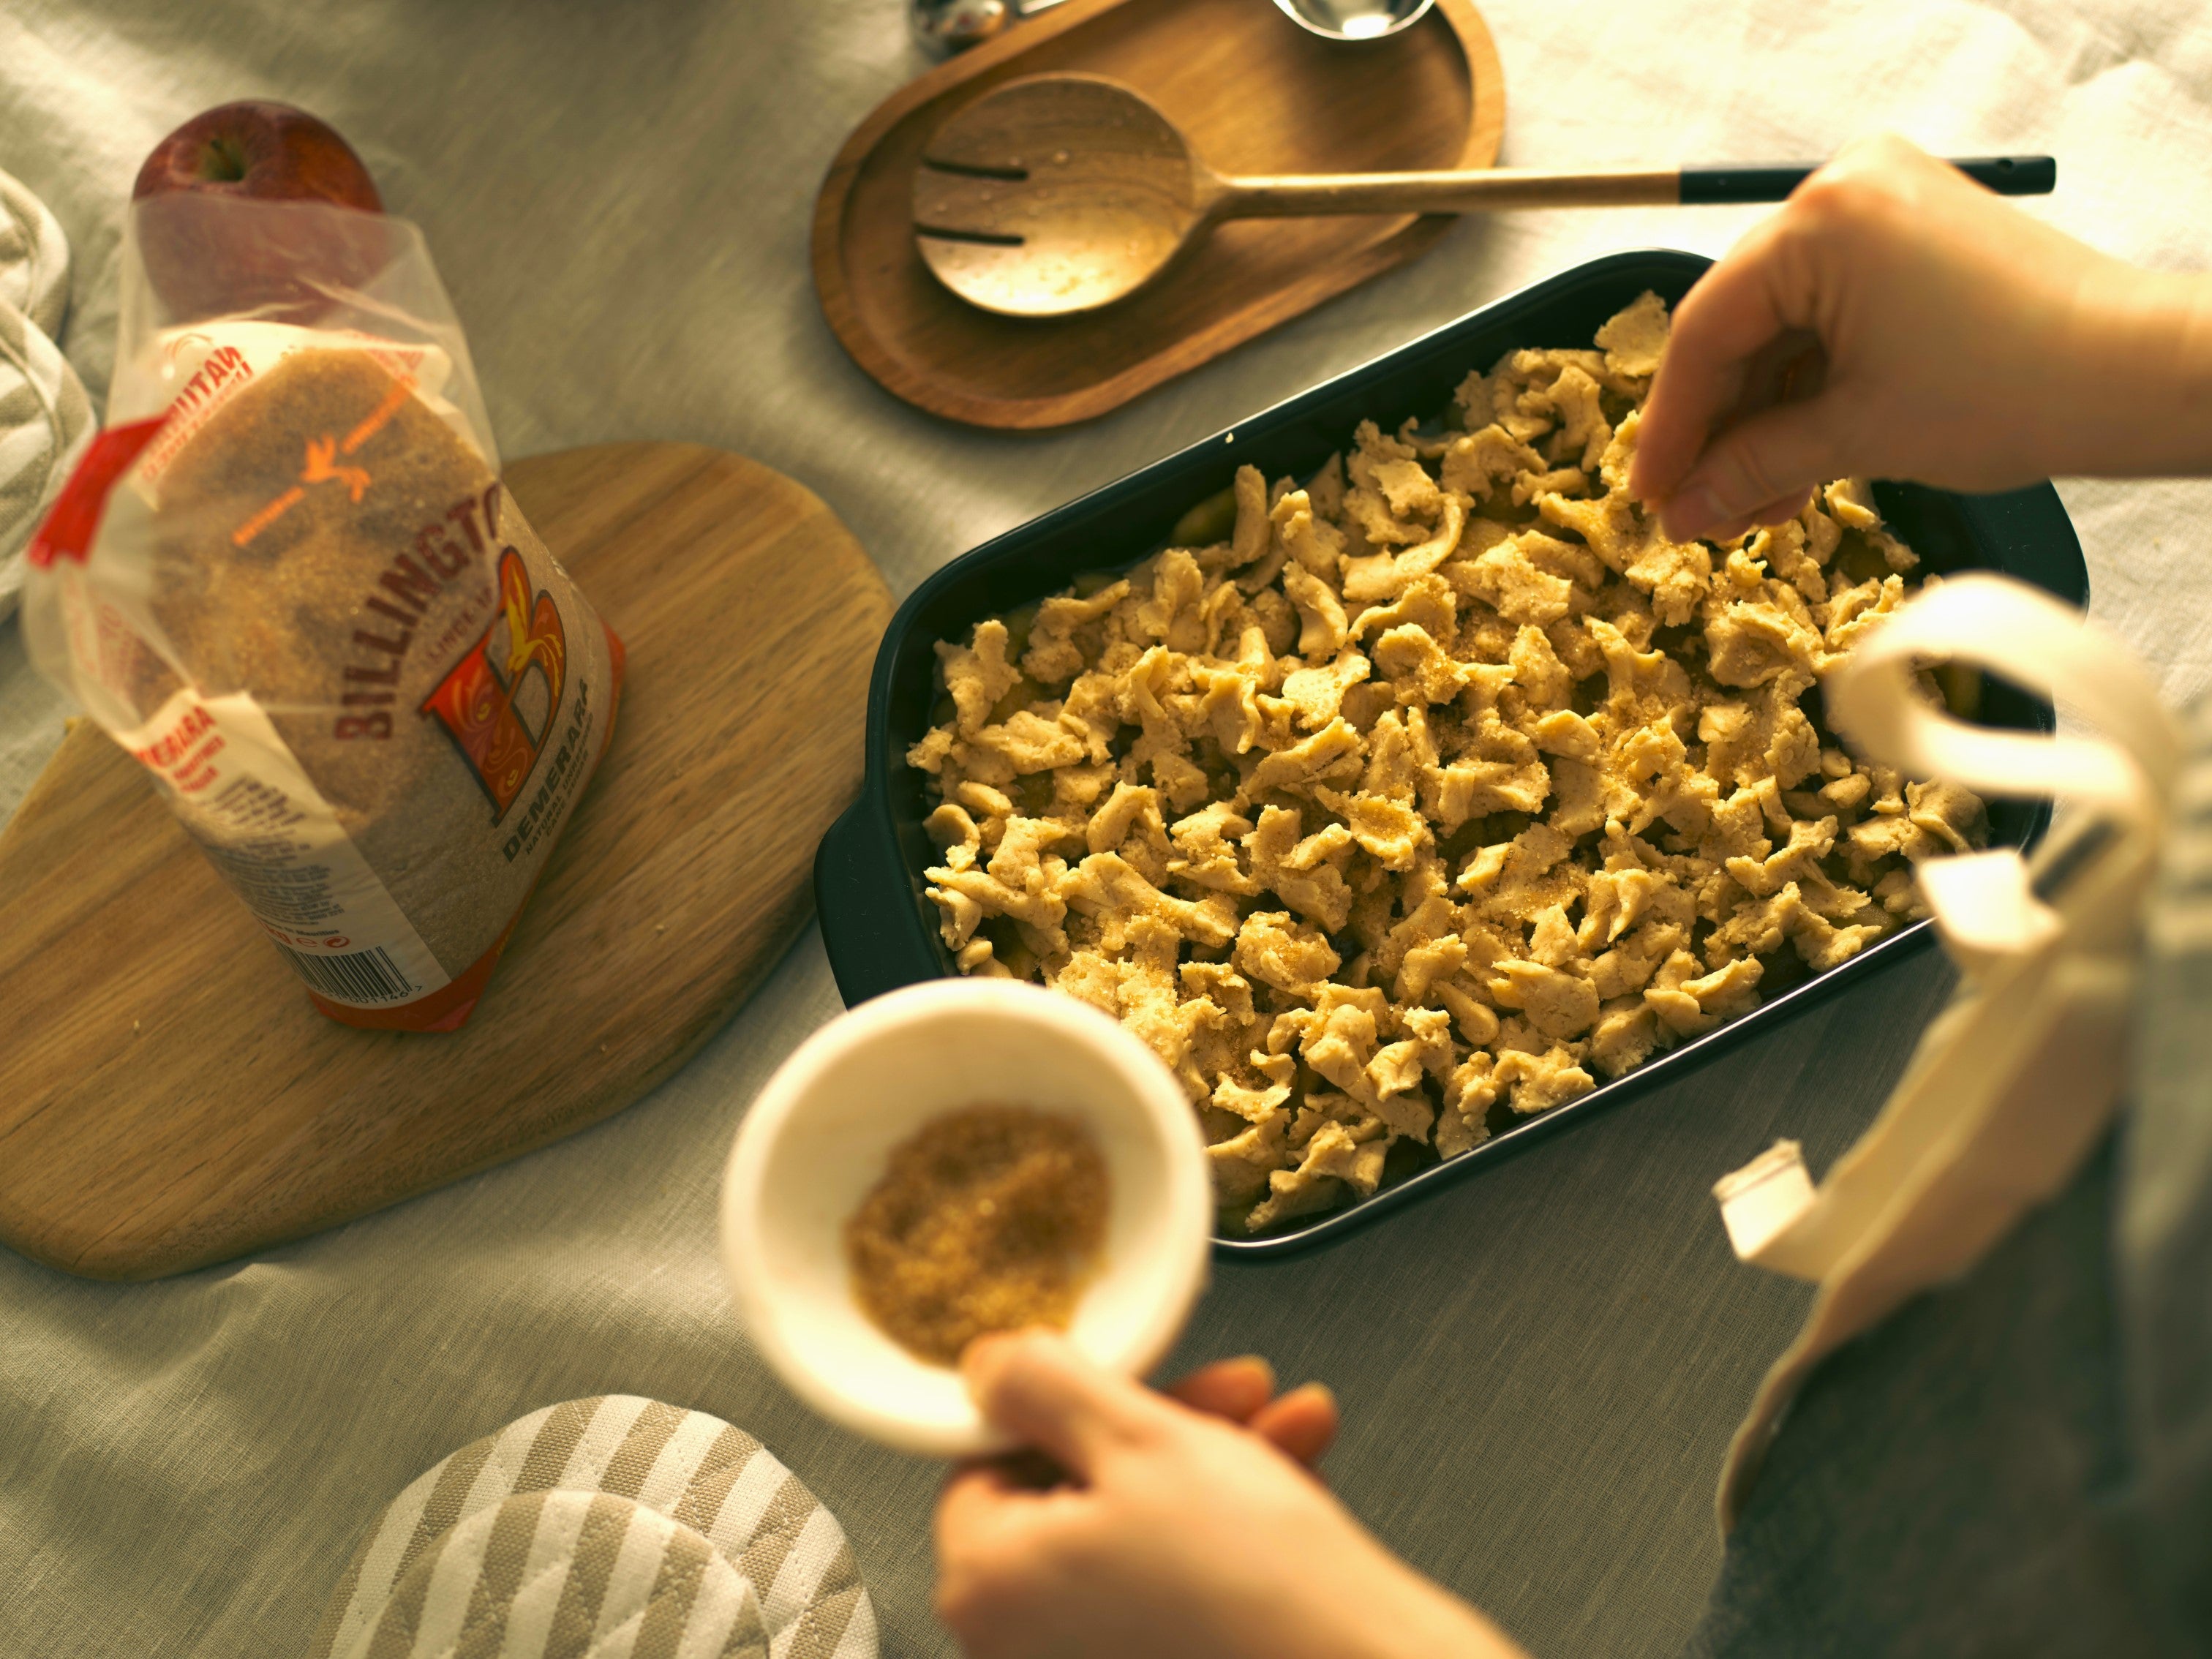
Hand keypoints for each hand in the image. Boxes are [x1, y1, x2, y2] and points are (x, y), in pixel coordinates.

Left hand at [933, 1331, 1526, 1658]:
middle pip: (1077, 1490)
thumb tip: (982, 1367)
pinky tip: (1294, 1480)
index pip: (996, 1457)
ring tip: (1290, 1429)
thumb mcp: (1139, 1436)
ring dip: (1216, 1464)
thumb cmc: (1256, 1583)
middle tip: (1240, 1391)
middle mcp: (1018, 1645)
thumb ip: (1044, 1386)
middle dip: (1173, 1426)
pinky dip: (1226, 1534)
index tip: (1149, 1379)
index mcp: (986, 1585)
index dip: (1083, 1402)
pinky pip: (1171, 1586)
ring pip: (1138, 1529)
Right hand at [1632, 133, 2211, 542]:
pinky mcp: (1910, 237)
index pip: (1705, 329)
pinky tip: (1795, 465)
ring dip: (1764, 422)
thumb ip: (1751, 465)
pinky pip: (1828, 317)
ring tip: (1755, 509)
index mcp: (1820, 221)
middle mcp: (1842, 192)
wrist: (2138, 374)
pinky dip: (1809, 390)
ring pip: (1783, 329)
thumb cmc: (2010, 389)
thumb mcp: (1856, 434)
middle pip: (1740, 325)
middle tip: (1696, 513)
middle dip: (1720, 430)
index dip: (1670, 426)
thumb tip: (1679, 509)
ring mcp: (1879, 208)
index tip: (1647, 497)